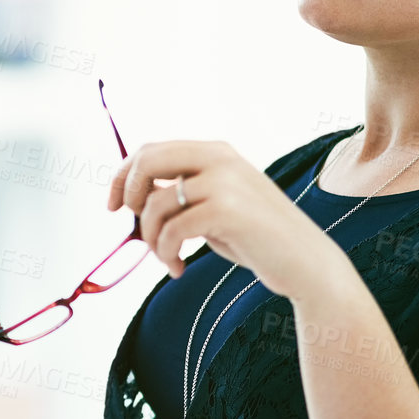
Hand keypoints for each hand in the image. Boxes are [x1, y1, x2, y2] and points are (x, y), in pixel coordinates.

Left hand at [107, 140, 340, 299]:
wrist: (305, 262)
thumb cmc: (256, 238)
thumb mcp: (215, 206)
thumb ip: (182, 193)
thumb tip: (135, 193)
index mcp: (216, 151)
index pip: (151, 149)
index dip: (122, 175)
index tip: (112, 206)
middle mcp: (219, 158)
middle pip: (147, 160)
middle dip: (128, 195)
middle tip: (136, 229)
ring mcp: (225, 182)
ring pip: (154, 203)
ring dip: (150, 239)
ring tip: (167, 259)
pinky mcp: (227, 211)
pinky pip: (171, 230)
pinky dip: (165, 254)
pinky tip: (179, 269)